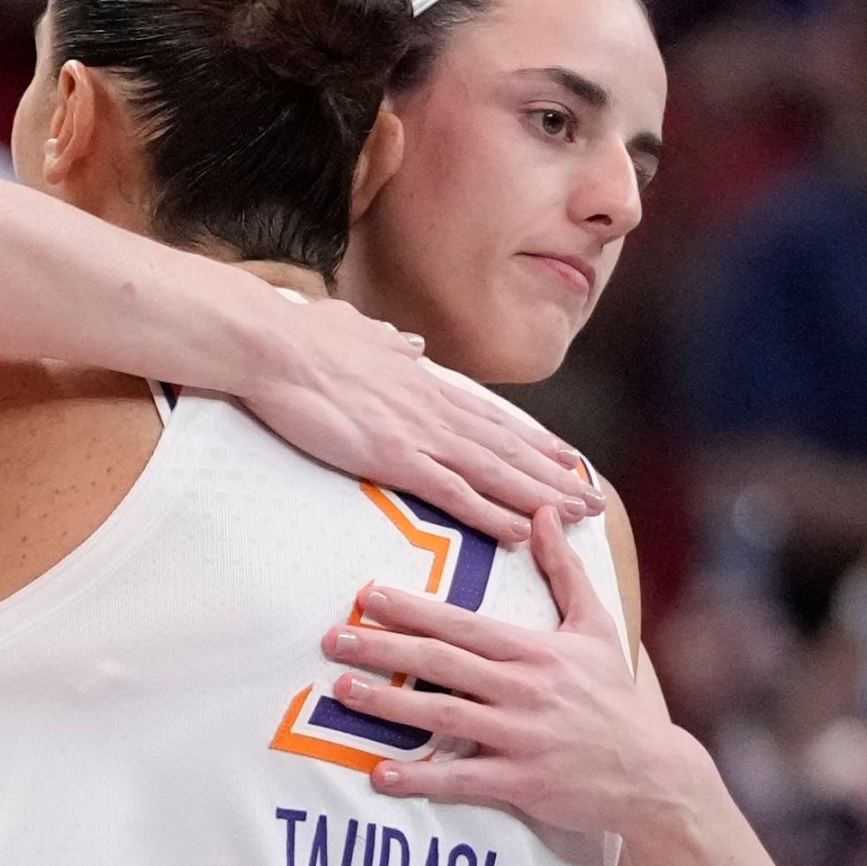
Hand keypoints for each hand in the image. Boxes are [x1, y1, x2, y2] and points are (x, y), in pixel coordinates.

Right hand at [241, 298, 600, 544]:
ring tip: (579, 518)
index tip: (563, 458)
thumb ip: (389, 344)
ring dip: (542, 497)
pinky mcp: (396, 459)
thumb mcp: (358, 333)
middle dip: (555, 477)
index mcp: (423, 382)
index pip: (491, 419)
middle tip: (593, 499)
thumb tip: (411, 343)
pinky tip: (521, 532)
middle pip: (509, 449)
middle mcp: (434, 408)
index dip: (532, 442)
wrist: (274, 344)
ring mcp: (419, 434)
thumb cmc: (304, 338)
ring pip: (497, 472)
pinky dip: (493, 513)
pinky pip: (457, 493)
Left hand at [320, 507, 709, 832]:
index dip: (413, 610)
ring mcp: (521, 737)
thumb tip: (544, 512)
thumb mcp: (595, 627)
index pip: (463, 624)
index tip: (368, 596)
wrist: (652, 773)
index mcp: (535, 651)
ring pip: (444, 717)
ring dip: (389, 704)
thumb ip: (564, 571)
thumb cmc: (614, 697)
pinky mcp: (522, 782)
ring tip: (343, 693)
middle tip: (334, 640)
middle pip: (442, 664)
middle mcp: (524, 690)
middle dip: (384, 649)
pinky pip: (462, 779)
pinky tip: (380, 774)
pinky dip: (421, 777)